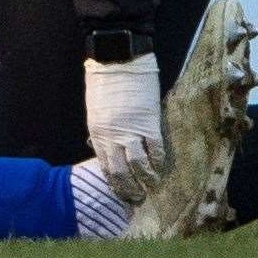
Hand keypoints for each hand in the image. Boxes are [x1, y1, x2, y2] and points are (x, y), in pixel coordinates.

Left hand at [84, 54, 163, 202]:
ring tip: (152, 185)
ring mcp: (131, 131)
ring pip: (140, 166)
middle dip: (130, 189)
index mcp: (97, 133)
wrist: (117, 59)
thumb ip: (102, 130)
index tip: (122, 194)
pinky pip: (156, 149)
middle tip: (138, 198)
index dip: (115, 184)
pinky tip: (162, 166)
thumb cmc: (103, 81)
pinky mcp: (150, 123)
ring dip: (147, 179)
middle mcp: (112, 137)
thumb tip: (105, 147)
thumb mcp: (95, 109)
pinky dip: (160, 161)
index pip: (106, 167)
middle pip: (121, 172)